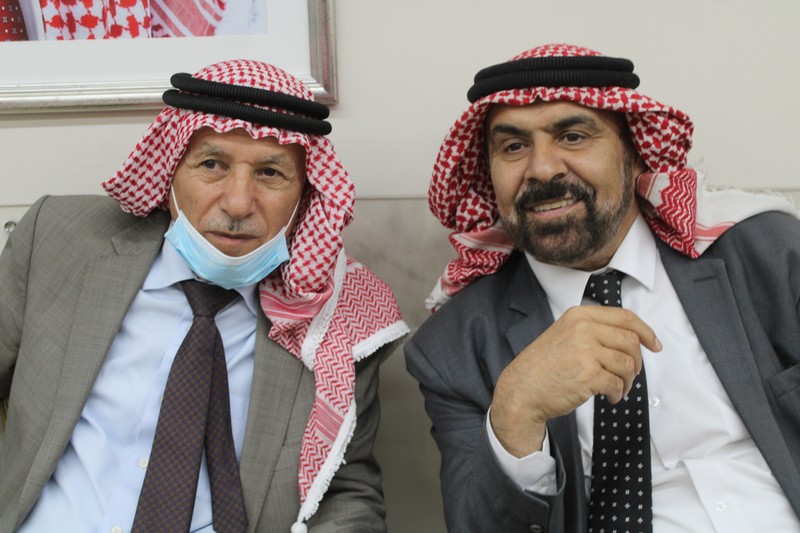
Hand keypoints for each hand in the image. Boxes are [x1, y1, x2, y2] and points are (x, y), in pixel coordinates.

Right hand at [490, 305, 661, 456]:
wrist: (522, 390)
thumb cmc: (543, 367)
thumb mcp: (564, 335)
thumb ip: (592, 330)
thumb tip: (630, 338)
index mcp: (579, 315)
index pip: (625, 317)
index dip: (645, 331)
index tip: (655, 345)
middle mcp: (583, 329)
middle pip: (630, 341)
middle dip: (637, 361)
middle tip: (630, 375)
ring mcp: (585, 351)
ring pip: (628, 364)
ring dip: (628, 381)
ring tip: (618, 389)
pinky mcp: (588, 375)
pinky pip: (617, 383)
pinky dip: (618, 393)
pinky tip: (610, 397)